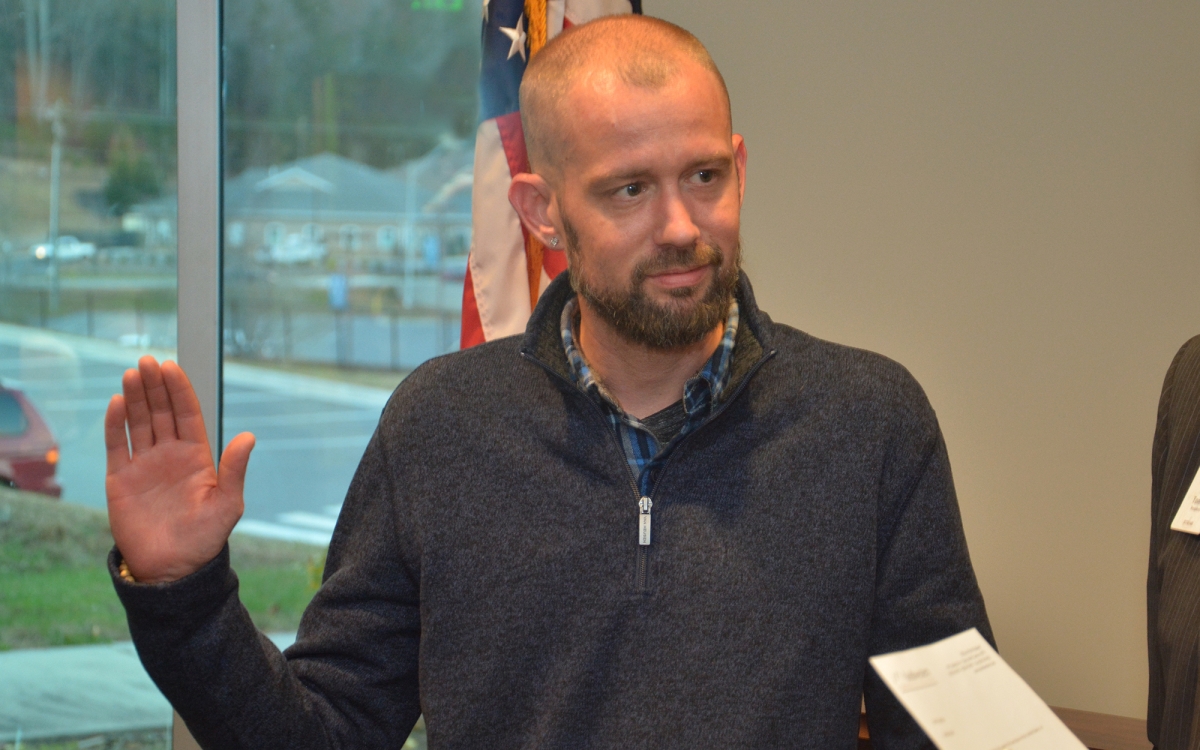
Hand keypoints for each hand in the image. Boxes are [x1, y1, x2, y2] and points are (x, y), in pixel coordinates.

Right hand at [105, 356, 254, 583]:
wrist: (172, 569)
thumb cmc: (205, 539)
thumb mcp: (227, 504)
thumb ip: (234, 470)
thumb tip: (248, 436)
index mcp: (196, 457)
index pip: (186, 414)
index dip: (179, 390)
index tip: (171, 367)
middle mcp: (169, 455)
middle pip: (160, 412)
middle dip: (154, 386)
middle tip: (146, 361)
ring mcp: (144, 465)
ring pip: (138, 423)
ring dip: (134, 398)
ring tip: (132, 374)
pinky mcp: (120, 480)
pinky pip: (116, 446)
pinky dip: (114, 425)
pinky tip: (116, 402)